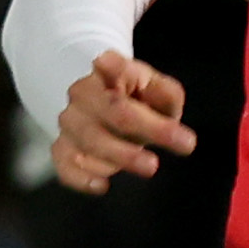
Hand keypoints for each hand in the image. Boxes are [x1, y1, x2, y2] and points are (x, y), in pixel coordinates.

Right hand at [54, 50, 197, 194]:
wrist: (98, 109)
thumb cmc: (133, 99)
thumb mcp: (156, 88)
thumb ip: (166, 95)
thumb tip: (170, 116)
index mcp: (109, 73)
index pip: (112, 67)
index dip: (110, 66)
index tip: (104, 61)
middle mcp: (83, 95)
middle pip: (113, 111)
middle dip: (148, 129)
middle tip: (186, 143)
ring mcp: (70, 123)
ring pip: (92, 141)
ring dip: (122, 156)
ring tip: (151, 165)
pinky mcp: (63, 150)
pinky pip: (66, 166)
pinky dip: (82, 178)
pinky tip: (102, 186)